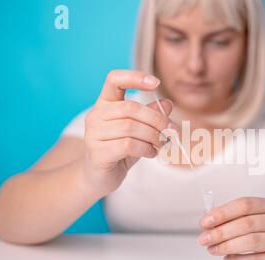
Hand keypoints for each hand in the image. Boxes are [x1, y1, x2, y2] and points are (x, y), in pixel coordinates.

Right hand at [83, 70, 175, 196]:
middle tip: (171, 131)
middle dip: (157, 119)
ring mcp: (93, 134)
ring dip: (153, 136)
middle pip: (131, 107)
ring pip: (131, 128)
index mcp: (105, 103)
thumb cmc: (120, 149)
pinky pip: (128, 145)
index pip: (114, 80)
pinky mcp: (97, 153)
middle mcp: (95, 115)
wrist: (99, 177)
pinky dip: (146, 148)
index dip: (135, 77)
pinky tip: (151, 153)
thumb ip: (151, 116)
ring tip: (161, 144)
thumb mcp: (140, 130)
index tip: (156, 82)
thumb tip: (168, 103)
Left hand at [197, 197, 264, 259]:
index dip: (222, 212)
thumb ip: (234, 219)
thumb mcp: (256, 220)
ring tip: (213, 249)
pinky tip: (228, 259)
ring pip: (252, 241)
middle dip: (220, 232)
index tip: (205, 222)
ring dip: (227, 246)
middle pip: (246, 223)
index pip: (244, 204)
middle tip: (204, 239)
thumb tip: (208, 225)